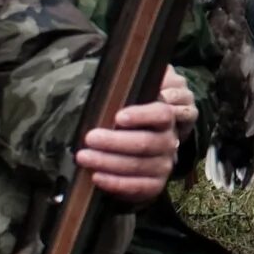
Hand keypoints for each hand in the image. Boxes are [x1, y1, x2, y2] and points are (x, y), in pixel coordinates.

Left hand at [78, 73, 191, 202]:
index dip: (141, 115)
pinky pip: (138, 188)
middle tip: (90, 138)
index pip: (162, 115)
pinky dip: (117, 183)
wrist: (136, 153)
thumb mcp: (130, 101)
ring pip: (139, 166)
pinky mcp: (155, 185)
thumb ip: (129, 88)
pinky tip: (97, 177)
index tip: (118, 116)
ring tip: (84, 156)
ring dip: (109, 162)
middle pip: (146, 142)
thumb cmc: (127, 123)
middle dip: (115, 141)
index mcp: (165, 118)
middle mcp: (169, 142)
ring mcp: (163, 166)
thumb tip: (123, 65)